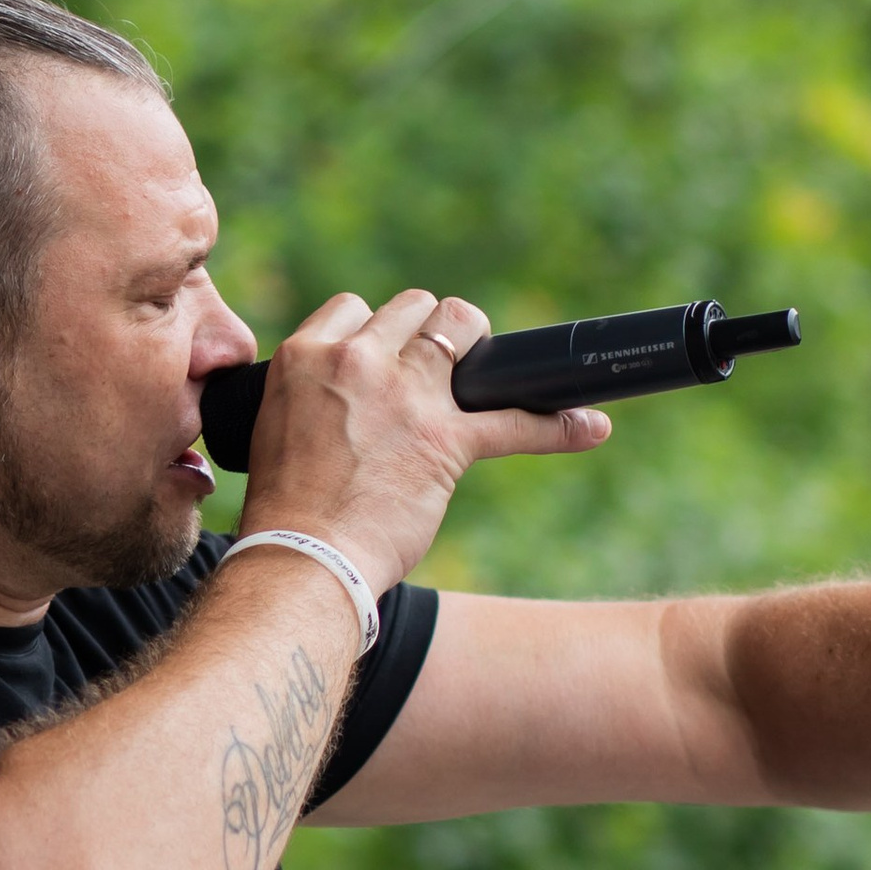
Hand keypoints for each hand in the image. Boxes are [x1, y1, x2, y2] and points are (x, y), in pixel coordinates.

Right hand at [236, 288, 606, 590]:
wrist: (301, 562)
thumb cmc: (288, 511)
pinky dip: (559, 426)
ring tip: (490, 380)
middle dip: (431, 335)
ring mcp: (405, 395)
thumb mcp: (279, 426)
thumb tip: (352, 400)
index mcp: (304, 355)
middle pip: (414, 307)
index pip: (354, 308)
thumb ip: (314, 396)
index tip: (386, 360)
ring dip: (480, 352)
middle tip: (440, 371)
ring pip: (461, 326)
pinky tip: (592, 427)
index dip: (378, 334)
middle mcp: (355, 360)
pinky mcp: (446, 440)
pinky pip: (515, 420)